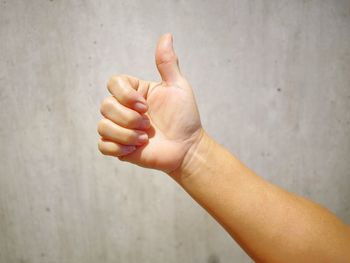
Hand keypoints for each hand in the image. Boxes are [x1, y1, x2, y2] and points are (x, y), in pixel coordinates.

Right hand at [98, 34, 202, 173]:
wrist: (186, 148)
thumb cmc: (184, 117)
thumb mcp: (178, 87)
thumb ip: (167, 63)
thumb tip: (166, 35)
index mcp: (135, 92)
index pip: (114, 83)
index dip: (125, 95)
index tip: (146, 106)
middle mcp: (124, 108)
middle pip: (105, 105)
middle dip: (128, 118)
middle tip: (148, 125)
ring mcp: (119, 128)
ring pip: (102, 126)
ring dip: (126, 134)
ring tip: (144, 139)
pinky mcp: (118, 148)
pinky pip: (102, 145)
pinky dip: (117, 147)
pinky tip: (134, 149)